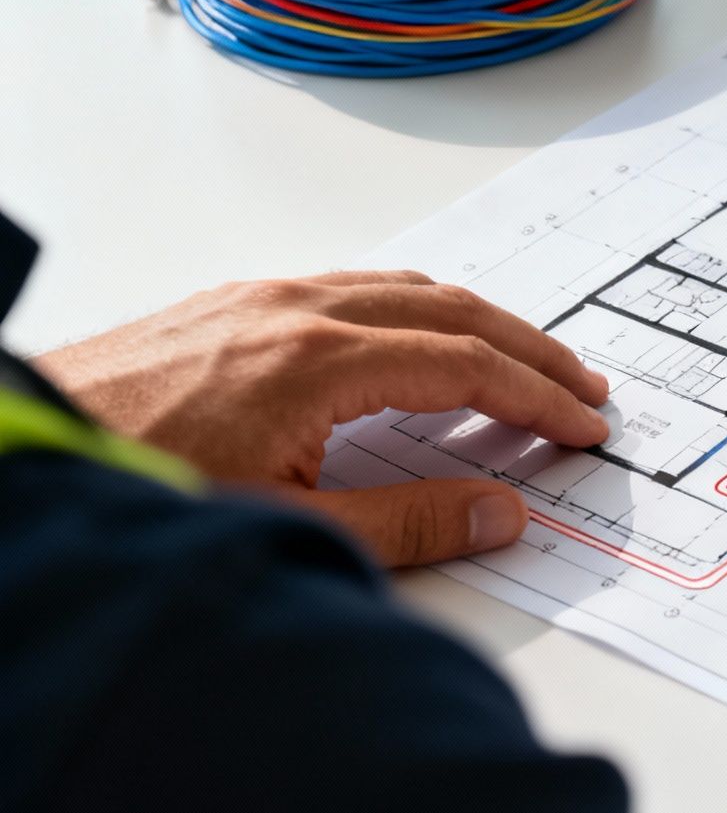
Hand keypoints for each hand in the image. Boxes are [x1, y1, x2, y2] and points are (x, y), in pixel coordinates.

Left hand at [35, 271, 610, 566]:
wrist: (28, 450)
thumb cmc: (135, 486)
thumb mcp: (287, 527)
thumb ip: (409, 524)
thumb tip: (505, 512)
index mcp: (319, 361)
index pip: (467, 367)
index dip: (539, 398)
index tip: (585, 426)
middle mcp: (297, 309)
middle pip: (452, 312)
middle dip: (531, 350)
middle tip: (585, 387)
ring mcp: (261, 297)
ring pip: (405, 288)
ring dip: (478, 322)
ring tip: (524, 359)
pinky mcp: (231, 302)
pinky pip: (356, 285)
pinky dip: (419, 307)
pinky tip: (423, 336)